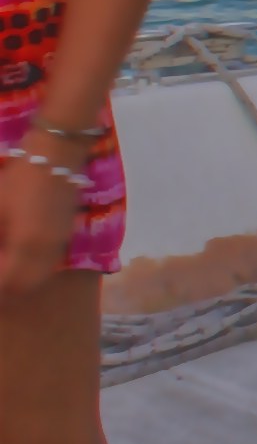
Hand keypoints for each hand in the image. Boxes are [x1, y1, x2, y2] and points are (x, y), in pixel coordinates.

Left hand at [0, 143, 85, 297]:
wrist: (56, 157)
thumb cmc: (18, 180)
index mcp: (27, 247)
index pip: (8, 281)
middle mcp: (46, 251)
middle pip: (24, 285)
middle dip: (7, 287)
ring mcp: (59, 243)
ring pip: (38, 276)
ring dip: (19, 278)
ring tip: (4, 266)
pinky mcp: (64, 234)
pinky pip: (47, 263)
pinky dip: (31, 267)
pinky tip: (17, 253)